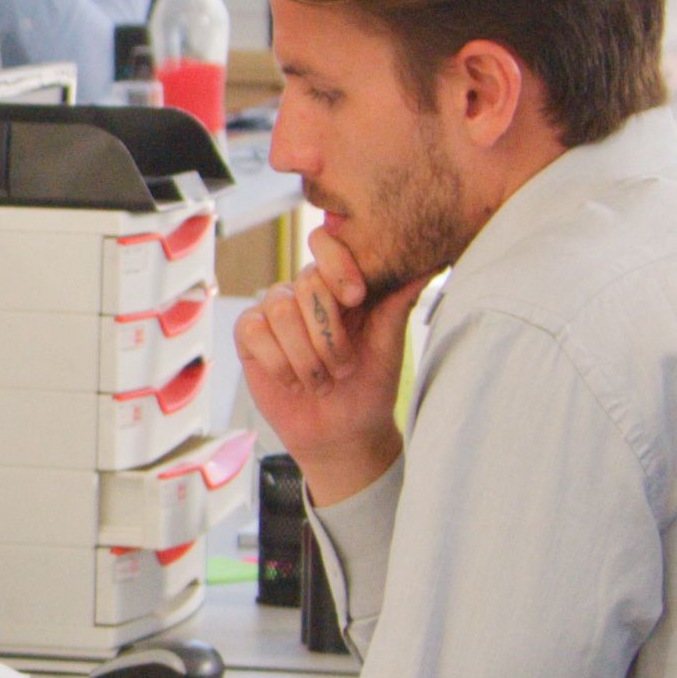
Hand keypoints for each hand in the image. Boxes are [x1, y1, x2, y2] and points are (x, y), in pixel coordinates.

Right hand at [233, 224, 426, 506]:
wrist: (342, 434)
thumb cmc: (369, 386)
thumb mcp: (389, 344)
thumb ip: (398, 302)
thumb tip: (426, 265)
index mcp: (340, 284)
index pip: (326, 243)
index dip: (338, 266)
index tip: (355, 298)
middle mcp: (306, 291)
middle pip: (306, 282)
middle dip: (329, 335)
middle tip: (345, 368)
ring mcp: (275, 311)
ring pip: (281, 309)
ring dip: (306, 356)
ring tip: (322, 382)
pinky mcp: (250, 335)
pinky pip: (255, 331)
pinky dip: (279, 363)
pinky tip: (293, 382)